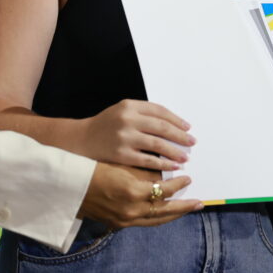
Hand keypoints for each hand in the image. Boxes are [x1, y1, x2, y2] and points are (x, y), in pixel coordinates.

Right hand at [78, 99, 194, 169]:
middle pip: (162, 127)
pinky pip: (148, 160)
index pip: (160, 110)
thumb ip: (143, 114)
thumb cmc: (105, 126)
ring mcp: (124, 137)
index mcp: (129, 105)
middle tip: (191, 142)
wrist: (81, 141)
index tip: (187, 127)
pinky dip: (163, 164)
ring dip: (175, 151)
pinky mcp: (121, 155)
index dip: (176, 120)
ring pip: (158, 144)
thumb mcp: (121, 111)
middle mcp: (128, 119)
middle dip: (180, 136)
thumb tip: (172, 124)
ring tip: (185, 157)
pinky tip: (173, 166)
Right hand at [78, 162, 201, 227]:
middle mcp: (131, 210)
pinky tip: (165, 213)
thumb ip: (146, 170)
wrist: (73, 184)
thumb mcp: (124, 164)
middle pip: (165, 212)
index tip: (187, 177)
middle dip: (184, 207)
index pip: (163, 191)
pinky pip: (145, 223)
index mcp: (132, 192)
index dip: (177, 184)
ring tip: (187, 210)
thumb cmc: (97, 167)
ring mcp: (125, 220)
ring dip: (173, 215)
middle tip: (199, 203)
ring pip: (157, 221)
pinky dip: (158, 218)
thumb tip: (166, 173)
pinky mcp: (119, 224)